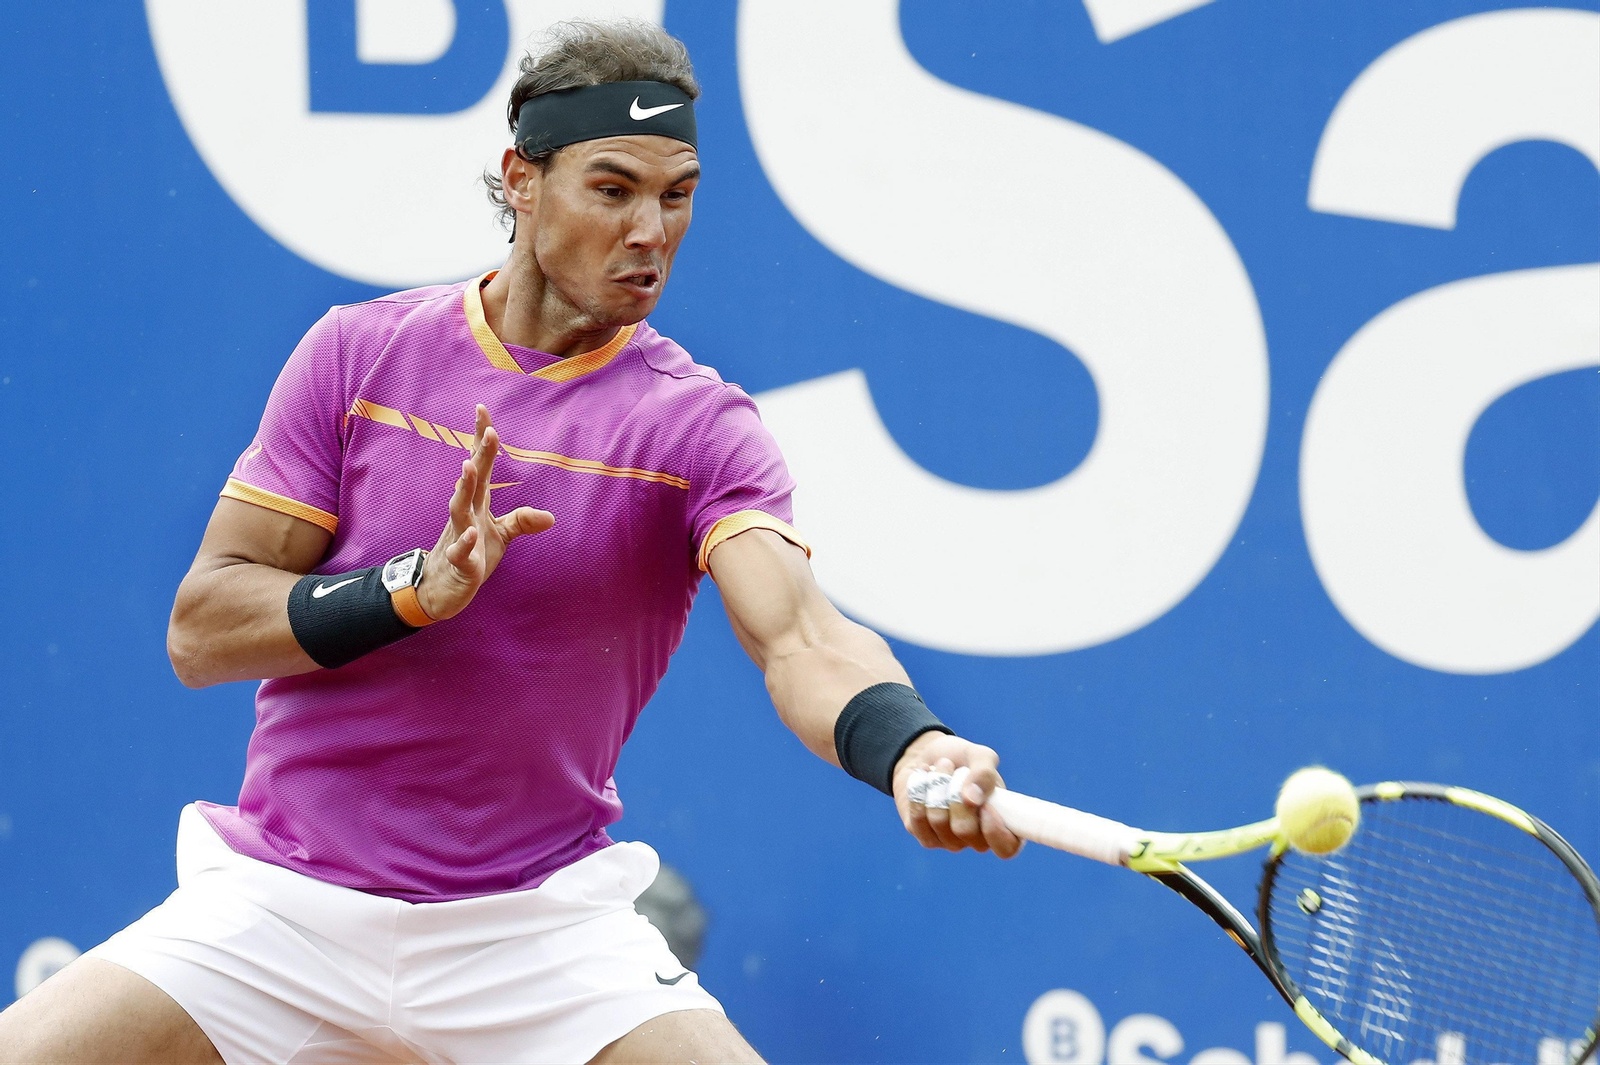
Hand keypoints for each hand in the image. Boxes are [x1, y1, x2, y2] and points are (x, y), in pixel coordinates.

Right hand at [415, 405, 554, 621]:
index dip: (480, 439)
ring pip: (459, 509)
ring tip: (469, 467)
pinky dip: (464, 542)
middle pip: (473, 480)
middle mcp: (466, 514)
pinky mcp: (459, 563)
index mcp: (477, 503)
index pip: (478, 465)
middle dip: (479, 456)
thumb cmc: (472, 554)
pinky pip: (461, 551)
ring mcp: (459, 537)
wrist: (442, 589)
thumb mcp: (501, 535)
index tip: (482, 409)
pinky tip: (471, 532)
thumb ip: (522, 521)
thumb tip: (550, 517)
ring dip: (464, 488)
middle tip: (488, 430)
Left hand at [892, 732, 1022, 857]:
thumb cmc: (961, 759)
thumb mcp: (979, 755)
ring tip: (940, 767)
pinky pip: (917, 819)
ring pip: (939, 822)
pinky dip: (919, 792)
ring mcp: (951, 841)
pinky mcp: (926, 837)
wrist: (929, 757)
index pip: (1007, 848)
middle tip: (957, 770)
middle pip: (965, 830)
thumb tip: (972, 800)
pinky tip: (923, 779)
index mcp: (1002, 822)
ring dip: (936, 786)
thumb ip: (984, 773)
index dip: (995, 831)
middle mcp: (978, 838)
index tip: (985, 805)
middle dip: (955, 794)